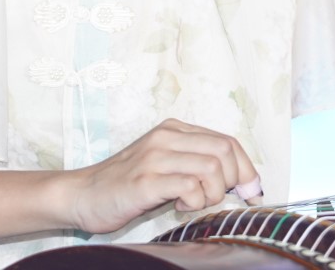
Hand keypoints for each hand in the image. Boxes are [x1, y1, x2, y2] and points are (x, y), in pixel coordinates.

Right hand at [62, 120, 260, 235]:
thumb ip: (196, 164)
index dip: (246, 168)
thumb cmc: (127, 185)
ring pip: (212, 166)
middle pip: (225, 150)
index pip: (228, 141)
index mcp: (175, 129)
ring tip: (195, 202)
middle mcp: (167, 137)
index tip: (252, 192)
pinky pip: (189, 185)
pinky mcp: (145, 180)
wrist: (81, 195)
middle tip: (218, 199)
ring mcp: (155, 156)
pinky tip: (179, 205)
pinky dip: (195, 201)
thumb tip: (241, 183)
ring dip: (213, 193)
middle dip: (233, 180)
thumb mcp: (165, 164)